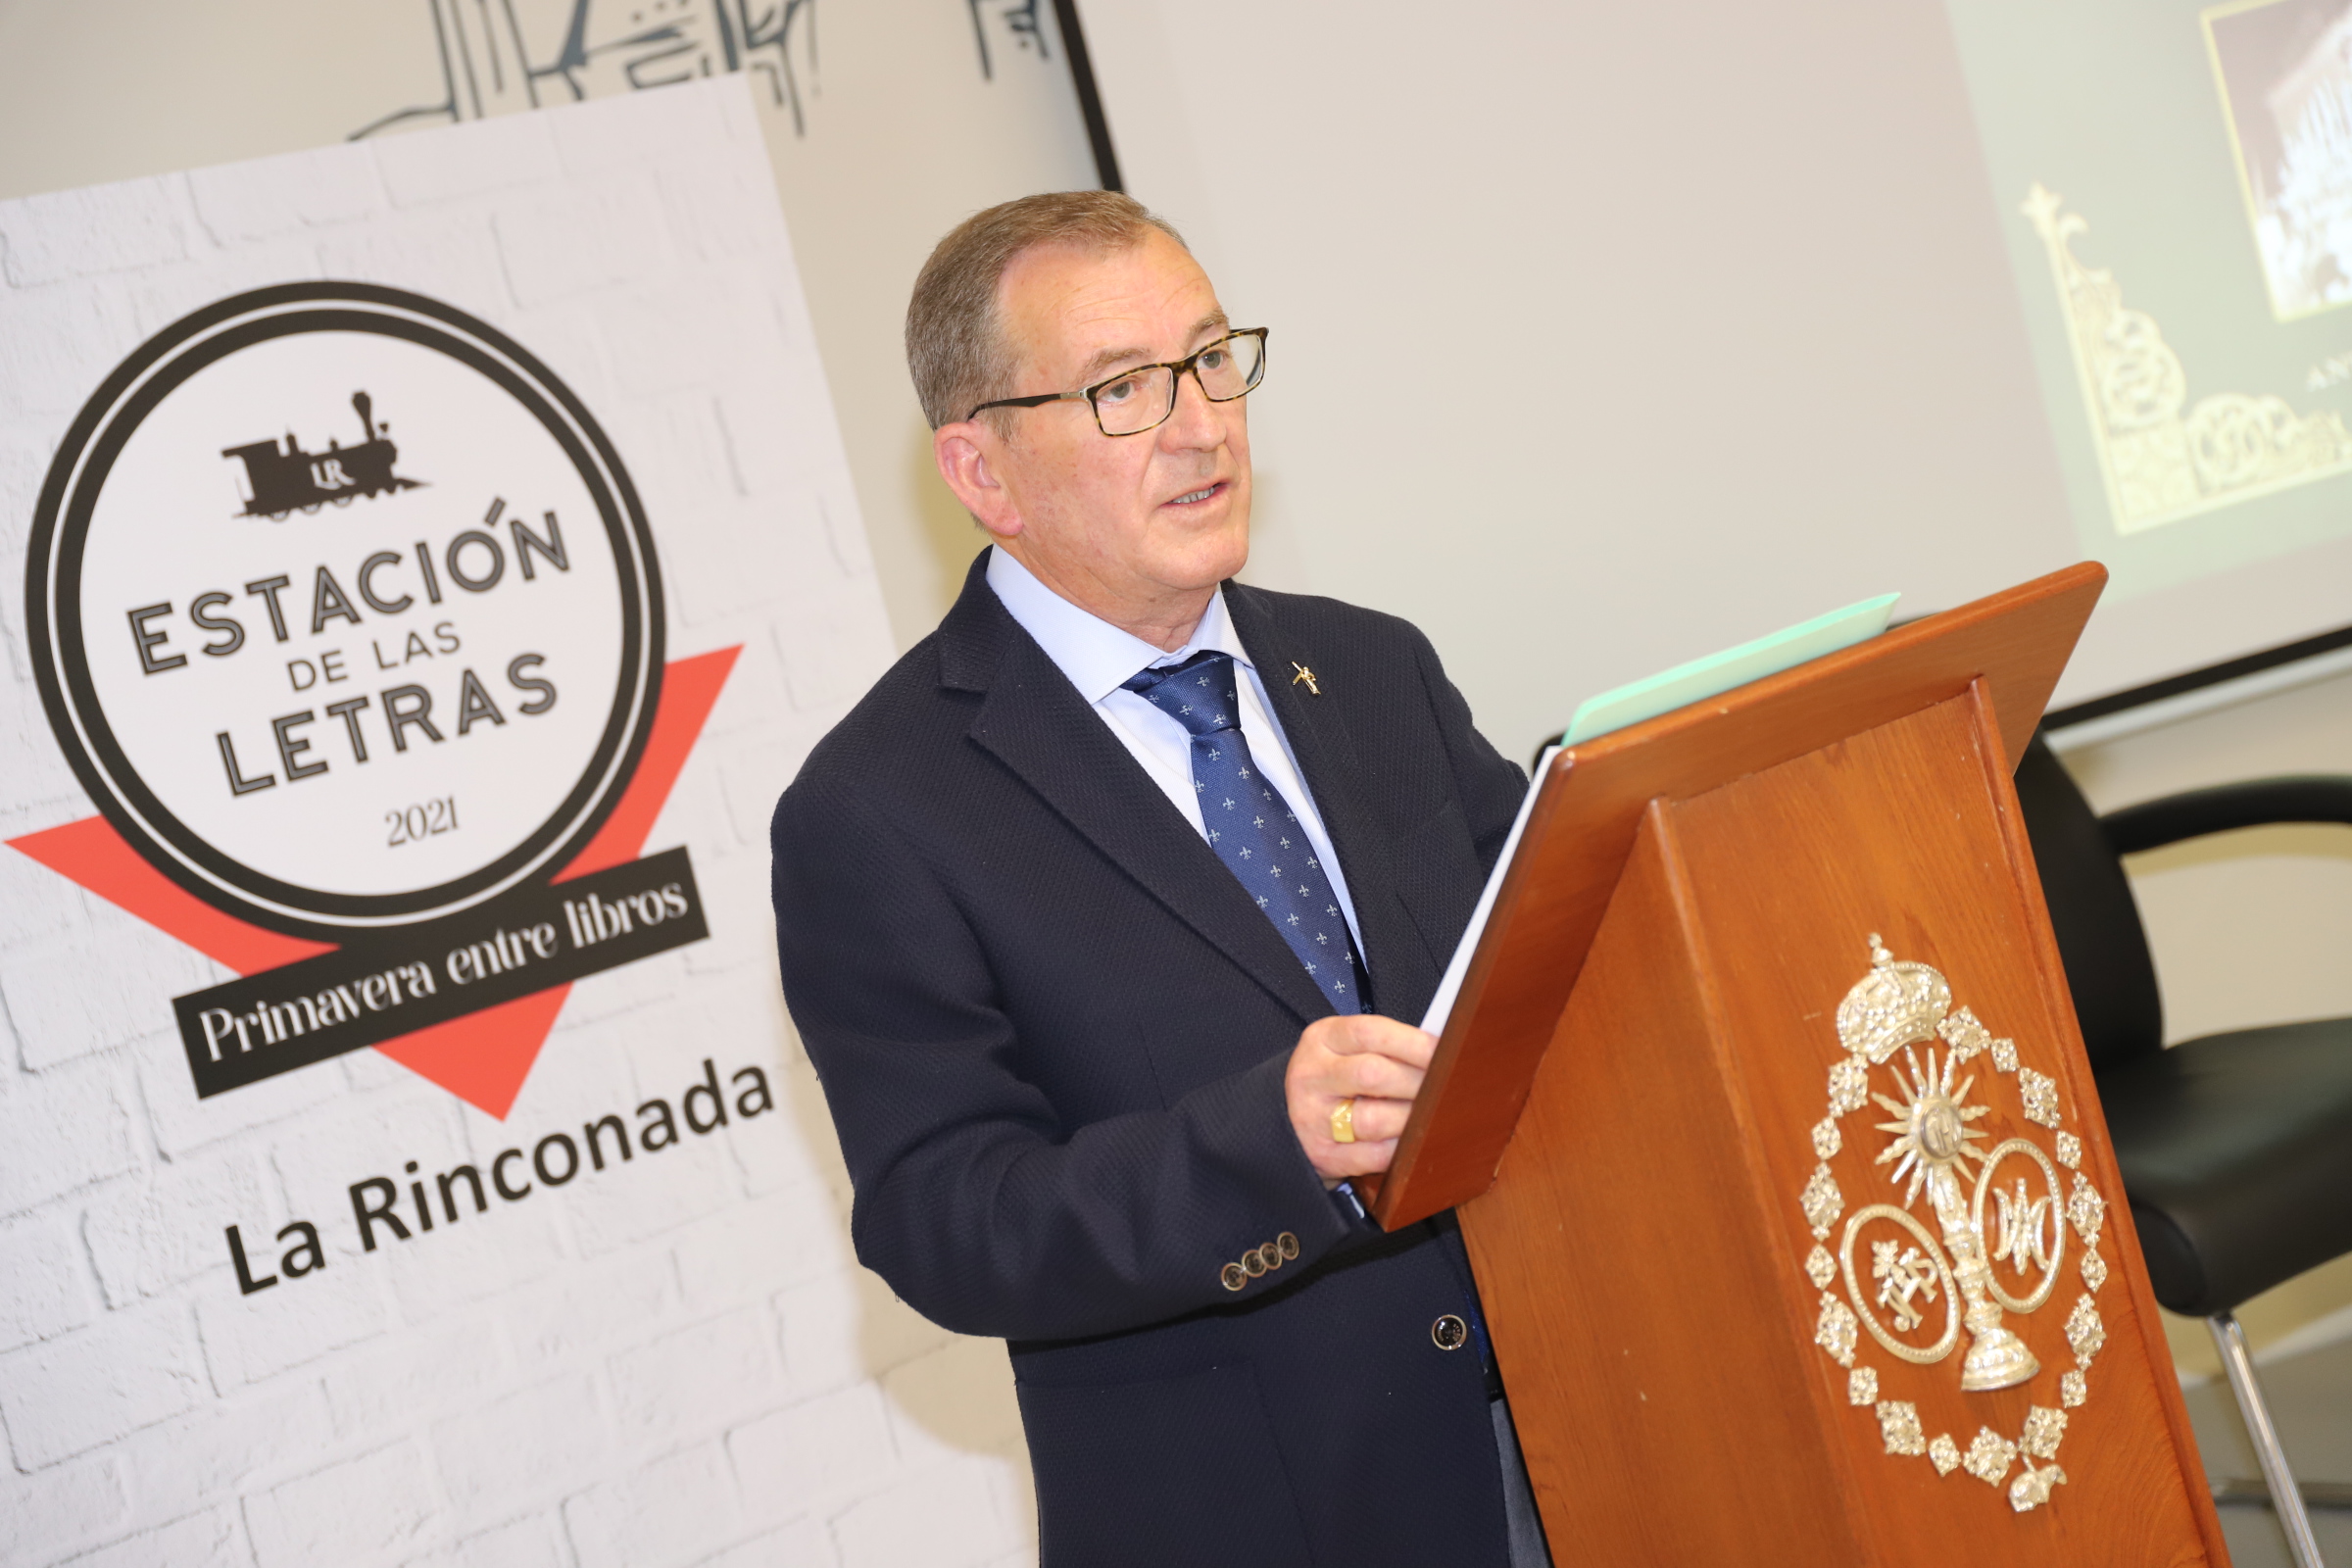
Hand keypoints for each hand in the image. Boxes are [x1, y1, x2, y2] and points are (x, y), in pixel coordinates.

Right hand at [1285, 1013, 1436, 1182]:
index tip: (1446, 1051)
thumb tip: (1444, 1053)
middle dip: (1418, 1083)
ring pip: (1373, 1119)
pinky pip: (1371, 1156)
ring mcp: (1313, 1118)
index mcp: (1322, 1039)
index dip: (1413, 1043)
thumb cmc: (1335, 1078)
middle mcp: (1312, 1075)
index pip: (1370, 1033)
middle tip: (1446, 1087)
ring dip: (1411, 1119)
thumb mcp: (1346, 1048)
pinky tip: (1413, 1142)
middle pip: (1373, 1075)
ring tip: (1432, 1115)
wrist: (1286, 1116)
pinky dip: (1400, 1150)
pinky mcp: (1322, 1155)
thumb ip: (1386, 1047)